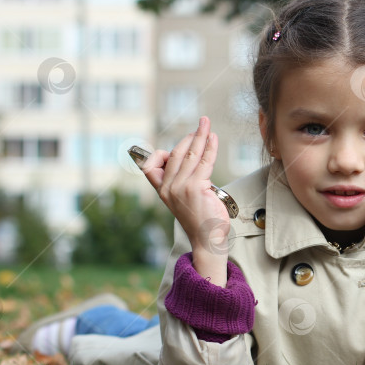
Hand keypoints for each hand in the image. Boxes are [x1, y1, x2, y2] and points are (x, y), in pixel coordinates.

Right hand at [141, 116, 229, 284]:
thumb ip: (185, 182)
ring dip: (200, 136)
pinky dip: (210, 148)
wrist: (208, 240)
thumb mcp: (186, 200)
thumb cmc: (201, 220)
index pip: (151, 166)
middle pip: (176, 154)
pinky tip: (213, 138)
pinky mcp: (196, 187)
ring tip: (206, 124)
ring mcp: (181, 187)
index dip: (161, 153)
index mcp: (163, 191)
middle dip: (189, 137)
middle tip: (201, 124)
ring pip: (191, 155)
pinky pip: (204, 162)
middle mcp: (169, 188)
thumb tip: (195, 160)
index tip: (179, 145)